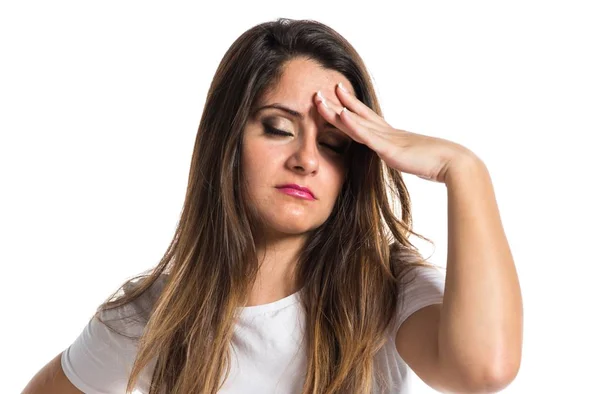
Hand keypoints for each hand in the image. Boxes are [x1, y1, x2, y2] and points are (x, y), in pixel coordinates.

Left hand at [315, 83, 477, 182]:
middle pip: (356, 116)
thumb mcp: (412, 158)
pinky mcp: (390, 149)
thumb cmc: (436, 162)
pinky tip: (341, 115)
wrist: (453, 163)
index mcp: (391, 136)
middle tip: (318, 92)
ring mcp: (388, 139)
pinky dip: (354, 125)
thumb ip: (402, 155)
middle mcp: (387, 133)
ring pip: (356, 123)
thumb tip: (399, 156)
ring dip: (337, 111)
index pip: (366, 117)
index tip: (337, 91)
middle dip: (336, 104)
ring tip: (320, 99)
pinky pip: (368, 136)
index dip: (350, 104)